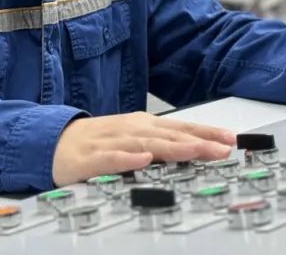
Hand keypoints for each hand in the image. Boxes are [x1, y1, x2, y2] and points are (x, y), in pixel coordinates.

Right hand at [52, 111, 235, 185]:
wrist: (54, 141)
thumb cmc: (100, 142)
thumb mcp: (135, 139)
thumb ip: (163, 145)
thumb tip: (198, 149)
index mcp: (144, 126)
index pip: (181, 129)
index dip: (206, 133)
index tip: (231, 140)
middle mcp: (132, 130)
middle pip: (170, 135)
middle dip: (198, 141)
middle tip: (223, 149)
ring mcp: (112, 142)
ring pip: (145, 144)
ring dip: (171, 147)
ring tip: (194, 150)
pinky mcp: (91, 158)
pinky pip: (111, 159)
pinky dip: (127, 159)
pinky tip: (142, 160)